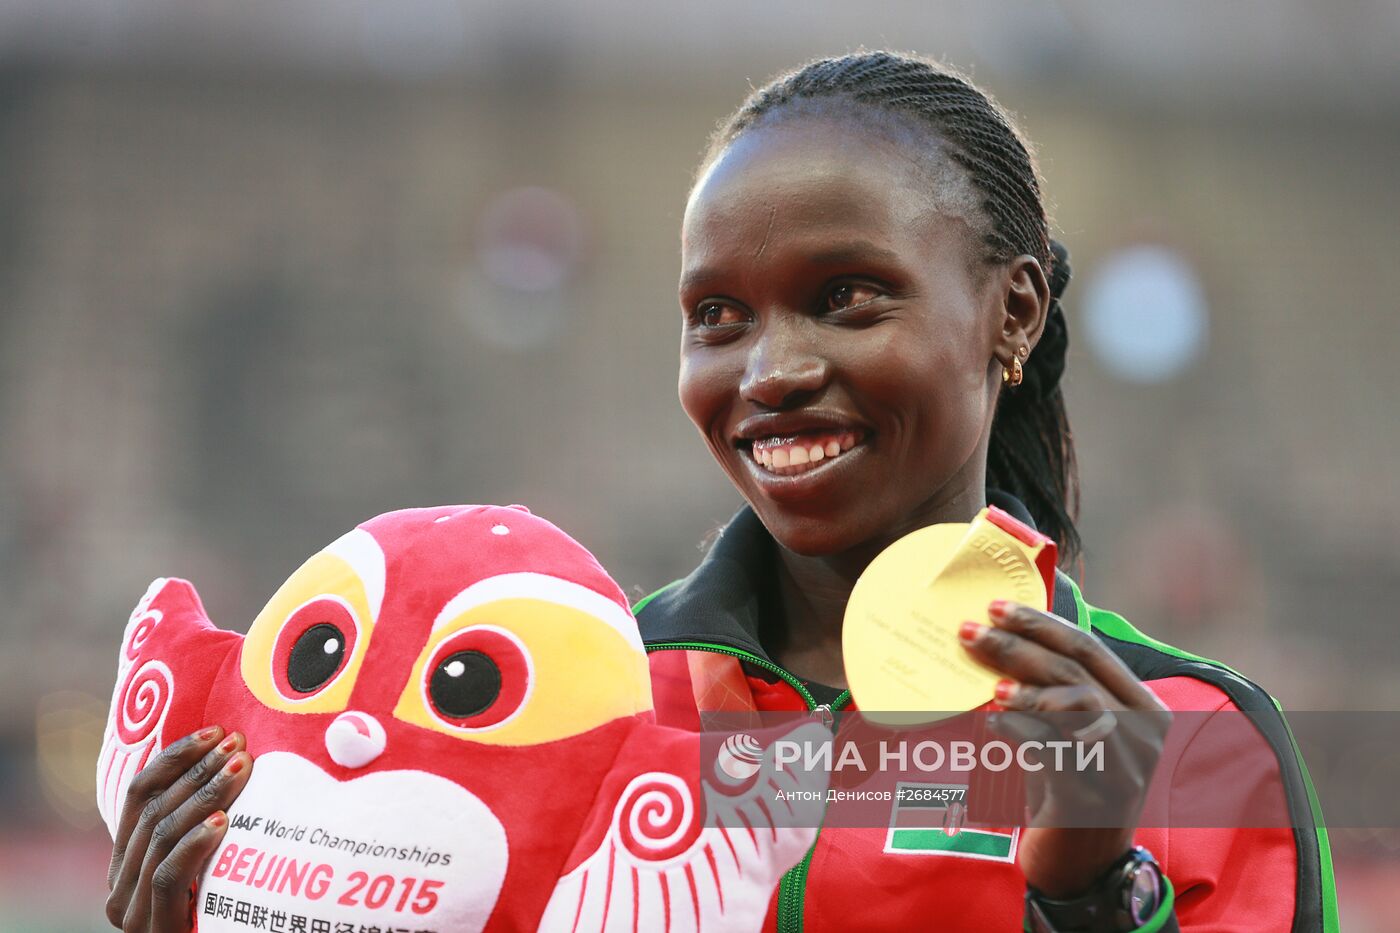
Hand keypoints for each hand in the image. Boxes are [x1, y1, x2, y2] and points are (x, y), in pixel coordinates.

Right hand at [106, 727, 254, 930]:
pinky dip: (196, 843)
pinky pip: (169, 877)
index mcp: (127, 861)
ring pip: (161, 838)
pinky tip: (225, 821)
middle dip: (198, 772)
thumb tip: (243, 757)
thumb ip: (209, 822)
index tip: (217, 730)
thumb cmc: (228, 911)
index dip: (175, 758)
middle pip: (153, 811)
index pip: (138, 795)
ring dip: (205, 796)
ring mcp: (133, 911)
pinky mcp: (155, 931)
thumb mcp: (211, 861)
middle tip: (239, 745)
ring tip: (242, 769)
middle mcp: (120, 885)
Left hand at [958, 600, 1170, 897]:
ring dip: (1026, 688)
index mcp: (1143, 707)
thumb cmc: (1071, 788)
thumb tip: (1003, 640)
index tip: (996, 607)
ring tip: (990, 685)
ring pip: (1076, 704)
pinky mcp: (1089, 798)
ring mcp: (1119, 767)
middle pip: (1077, 671)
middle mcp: (1140, 733)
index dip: (1042, 624)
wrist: (1082, 867)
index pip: (1090, 649)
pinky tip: (992, 722)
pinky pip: (1054, 751)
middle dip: (1020, 645)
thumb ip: (1057, 693)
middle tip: (971, 632)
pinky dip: (1021, 730)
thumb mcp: (1073, 735)